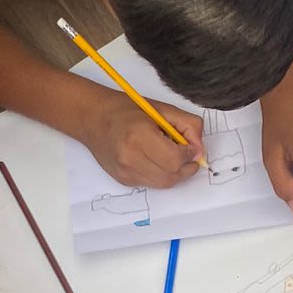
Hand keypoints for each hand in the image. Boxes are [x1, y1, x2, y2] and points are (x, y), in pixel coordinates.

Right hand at [90, 92, 204, 189]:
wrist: (93, 119)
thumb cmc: (126, 110)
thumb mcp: (162, 109)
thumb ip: (188, 126)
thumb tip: (199, 150)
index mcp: (139, 136)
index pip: (175, 159)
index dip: (189, 155)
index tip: (193, 149)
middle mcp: (129, 158)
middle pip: (171, 176)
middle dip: (185, 168)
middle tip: (188, 157)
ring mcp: (125, 172)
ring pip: (163, 183)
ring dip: (174, 173)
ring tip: (171, 156)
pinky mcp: (123, 180)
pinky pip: (152, 183)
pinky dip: (160, 174)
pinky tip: (155, 159)